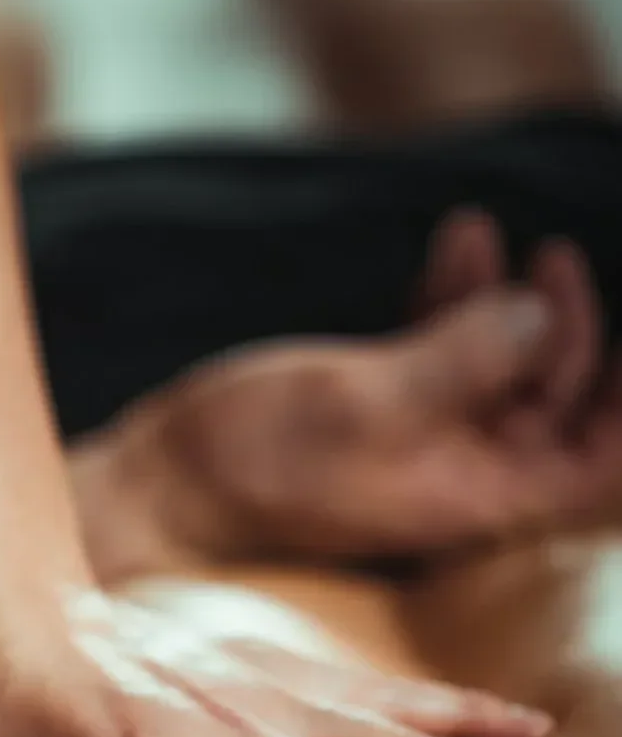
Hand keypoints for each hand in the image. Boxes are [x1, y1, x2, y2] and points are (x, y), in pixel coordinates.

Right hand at [89, 212, 621, 571]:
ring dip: (512, 302)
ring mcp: (423, 448)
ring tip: (485, 237)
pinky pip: (449, 357)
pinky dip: (458, 301)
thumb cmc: (251, 462)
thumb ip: (461, 358)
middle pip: (564, 408)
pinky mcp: (382, 417)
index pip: (600, 466)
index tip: (614, 332)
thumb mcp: (365, 402)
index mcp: (475, 499)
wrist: (161, 488)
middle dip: (569, 329)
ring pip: (507, 372)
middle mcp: (461, 481)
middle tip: (553, 260)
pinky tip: (453, 246)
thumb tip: (537, 314)